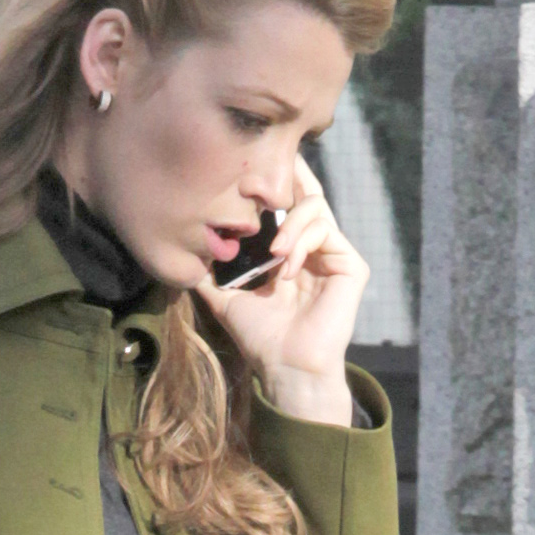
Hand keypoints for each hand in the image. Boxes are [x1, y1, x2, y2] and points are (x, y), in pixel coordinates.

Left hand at [193, 160, 366, 426]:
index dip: (272, 181)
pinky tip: (286, 268)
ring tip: (272, 253)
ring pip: (314, 208)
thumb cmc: (260, 338)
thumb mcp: (225, 296)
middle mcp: (314, 247)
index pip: (285, 203)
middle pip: (307, 191)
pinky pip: (326, 230)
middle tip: (266, 166)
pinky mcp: (351, 265)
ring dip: (288, 225)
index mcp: (289, 251)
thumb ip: (209, 270)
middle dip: (287, 175)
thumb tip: (183, 247)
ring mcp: (334, 255)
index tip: (248, 168)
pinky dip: (302, 242)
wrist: (285, 368)